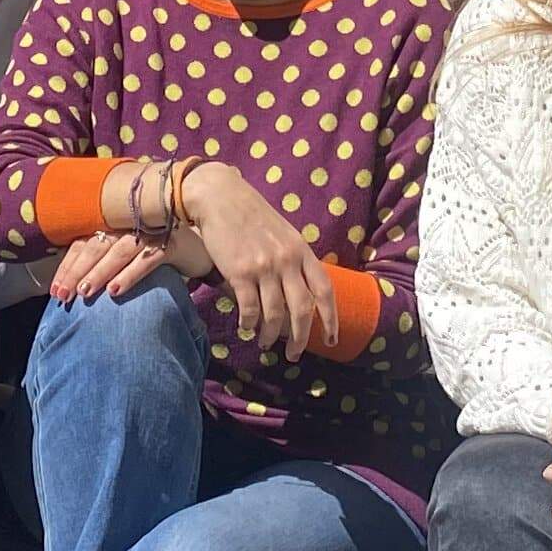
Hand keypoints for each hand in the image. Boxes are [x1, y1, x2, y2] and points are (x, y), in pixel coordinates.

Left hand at [51, 230, 175, 300]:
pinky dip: (129, 274)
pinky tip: (115, 291)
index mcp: (115, 225)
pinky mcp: (171, 242)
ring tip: (84, 292)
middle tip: (63, 296)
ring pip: (118, 251)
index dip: (67, 267)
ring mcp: (151, 230)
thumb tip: (77, 287)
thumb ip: (107, 262)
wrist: (203, 246)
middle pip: (96, 246)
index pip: (84, 243)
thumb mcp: (130, 255)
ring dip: (100, 272)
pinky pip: (146, 258)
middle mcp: (129, 223)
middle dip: (77, 272)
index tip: (54, 291)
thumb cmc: (160, 253)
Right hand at [173, 163, 341, 356]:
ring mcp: (263, 267)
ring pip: (274, 314)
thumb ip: (295, 259)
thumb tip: (302, 291)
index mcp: (301, 250)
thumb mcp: (284, 233)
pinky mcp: (239, 272)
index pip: (324, 291)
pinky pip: (249, 308)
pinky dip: (249, 324)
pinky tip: (246, 328)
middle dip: (300, 338)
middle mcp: (286, 260)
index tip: (331, 340)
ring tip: (265, 343)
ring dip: (270, 335)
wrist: (220, 196)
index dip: (330, 319)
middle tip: (295, 354)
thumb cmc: (252, 215)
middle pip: (301, 310)